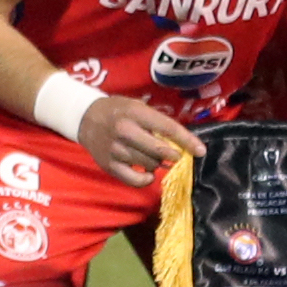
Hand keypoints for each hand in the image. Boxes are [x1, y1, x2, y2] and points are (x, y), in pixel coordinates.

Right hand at [76, 92, 199, 185]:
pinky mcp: (109, 165)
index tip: (200, 151)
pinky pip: (135, 180)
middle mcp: (125, 131)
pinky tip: (148, 174)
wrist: (85, 118)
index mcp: (135, 113)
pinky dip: (146, 179)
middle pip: (160, 150)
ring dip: (158, 164)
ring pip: (150, 165)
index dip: (187, 141)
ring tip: (154, 158)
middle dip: (173, 155)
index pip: (167, 128)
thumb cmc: (117, 111)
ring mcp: (116, 150)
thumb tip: (181, 142)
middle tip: (175, 155)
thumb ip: (157, 122)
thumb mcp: (137, 106)